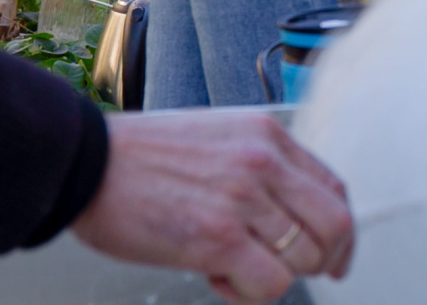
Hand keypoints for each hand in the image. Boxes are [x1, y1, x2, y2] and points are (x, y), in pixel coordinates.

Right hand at [72, 109, 352, 304]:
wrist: (85, 163)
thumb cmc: (141, 158)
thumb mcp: (219, 139)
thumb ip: (259, 168)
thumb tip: (289, 214)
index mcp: (268, 137)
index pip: (334, 188)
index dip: (341, 230)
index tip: (336, 256)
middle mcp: (264, 163)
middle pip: (334, 224)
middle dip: (323, 259)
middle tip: (289, 272)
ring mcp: (243, 200)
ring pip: (304, 258)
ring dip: (275, 275)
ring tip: (232, 267)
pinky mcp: (217, 238)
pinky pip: (269, 282)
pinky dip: (250, 292)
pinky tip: (218, 277)